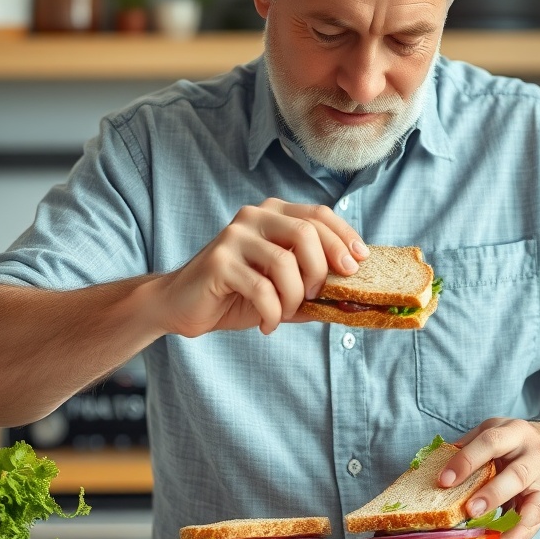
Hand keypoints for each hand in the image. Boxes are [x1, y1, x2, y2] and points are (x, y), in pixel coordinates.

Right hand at [156, 198, 367, 337]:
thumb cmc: (236, 294)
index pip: (319, 214)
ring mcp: (234, 237)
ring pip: (284, 262)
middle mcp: (254, 217)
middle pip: (306, 232)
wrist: (181, 305)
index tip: (358, 264)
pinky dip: (271, 313)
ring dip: (293, 297)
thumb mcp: (281, 288)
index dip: (344, 238)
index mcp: (273, 214)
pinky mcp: (218, 262)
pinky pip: (260, 288)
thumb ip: (312, 286)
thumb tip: (352, 299)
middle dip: (320, 269)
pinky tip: (267, 324)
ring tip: (285, 314)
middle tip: (316, 295)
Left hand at [436, 417, 539, 538]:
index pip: (490, 442)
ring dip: (508, 523)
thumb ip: (469, 446)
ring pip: (531, 503)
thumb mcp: (494, 431)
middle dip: (491, 494)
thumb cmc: (517, 443)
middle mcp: (535, 454)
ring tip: (487, 536)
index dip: (466, 461)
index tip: (444, 480)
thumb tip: (441, 466)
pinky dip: (519, 537)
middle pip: (515, 475)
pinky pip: (536, 522)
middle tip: (468, 510)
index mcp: (514, 432)